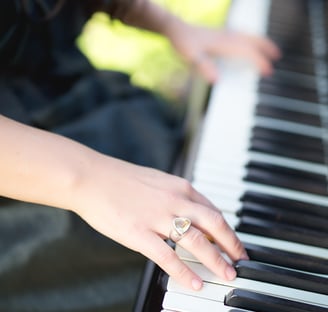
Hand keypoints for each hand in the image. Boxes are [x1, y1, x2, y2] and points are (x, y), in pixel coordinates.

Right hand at [73, 156, 247, 290]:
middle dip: (232, 246)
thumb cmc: (122, 180)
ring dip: (217, 261)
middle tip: (241, 261)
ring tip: (228, 275)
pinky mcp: (140, 233)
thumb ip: (177, 196)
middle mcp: (175, 200)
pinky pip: (169, 256)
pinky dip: (185, 272)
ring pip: (198, 242)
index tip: (234, 243)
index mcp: (180, 187)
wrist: (93, 178)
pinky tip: (195, 283)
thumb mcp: (158, 181)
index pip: (213, 211)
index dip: (228, 230)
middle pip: (215, 225)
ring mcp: (158, 217)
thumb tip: (191, 211)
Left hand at [166, 22, 280, 82]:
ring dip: (260, 41)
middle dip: (265, 48)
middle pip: (252, 40)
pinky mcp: (219, 34)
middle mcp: (227, 36)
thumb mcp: (191, 57)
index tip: (268, 71)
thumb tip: (217, 80)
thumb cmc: (182, 43)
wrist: (174, 28)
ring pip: (248, 36)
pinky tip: (246, 44)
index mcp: (224, 43)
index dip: (259, 61)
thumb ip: (203, 67)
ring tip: (268, 48)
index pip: (247, 52)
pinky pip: (241, 35)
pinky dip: (249, 39)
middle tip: (277, 56)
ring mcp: (224, 33)